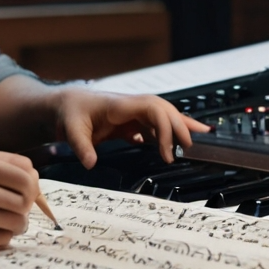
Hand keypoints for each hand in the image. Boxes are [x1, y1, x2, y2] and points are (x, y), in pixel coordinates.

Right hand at [0, 150, 38, 252]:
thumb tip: (33, 178)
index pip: (23, 173)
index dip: (32, 184)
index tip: (27, 190)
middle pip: (24, 198)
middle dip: (26, 205)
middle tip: (18, 207)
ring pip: (16, 221)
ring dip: (17, 223)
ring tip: (6, 220)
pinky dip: (2, 236)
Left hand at [53, 89, 211, 168]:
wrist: (65, 104)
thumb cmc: (69, 112)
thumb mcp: (71, 129)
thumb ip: (80, 146)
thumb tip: (91, 163)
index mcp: (121, 105)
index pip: (154, 109)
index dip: (166, 129)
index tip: (167, 154)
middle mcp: (132, 106)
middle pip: (165, 110)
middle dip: (181, 127)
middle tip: (189, 149)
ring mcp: (133, 113)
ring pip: (164, 115)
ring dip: (181, 125)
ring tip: (203, 136)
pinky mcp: (131, 121)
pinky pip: (155, 124)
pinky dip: (169, 132)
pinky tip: (178, 143)